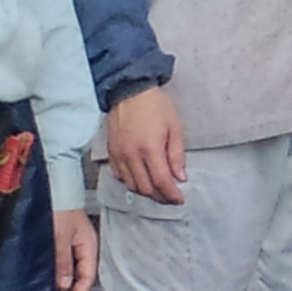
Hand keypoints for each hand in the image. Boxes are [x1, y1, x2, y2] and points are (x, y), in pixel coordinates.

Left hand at [53, 207, 98, 290]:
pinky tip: (45, 281)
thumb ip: (62, 261)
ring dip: (59, 286)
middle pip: (78, 277)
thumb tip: (64, 284)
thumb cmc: (59, 204)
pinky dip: (53, 275)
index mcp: (88, 246)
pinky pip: (59, 264)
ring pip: (68, 272)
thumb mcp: (60, 235)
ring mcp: (70, 244)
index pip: (87, 278)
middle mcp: (81, 247)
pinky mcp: (59, 241)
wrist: (51, 185)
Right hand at [106, 86, 186, 203]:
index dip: (172, 194)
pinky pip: (119, 176)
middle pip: (146, 188)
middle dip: (160, 196)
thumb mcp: (175, 127)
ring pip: (132, 185)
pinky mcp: (111, 152)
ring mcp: (119, 155)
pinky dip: (131, 182)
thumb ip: (177, 155)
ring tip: (158, 189)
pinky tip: (141, 178)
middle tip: (171, 196)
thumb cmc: (155, 106)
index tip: (179, 199)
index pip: (162, 181)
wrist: (130, 91)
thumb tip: (180, 177)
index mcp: (150, 148)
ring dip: (146, 191)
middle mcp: (132, 155)